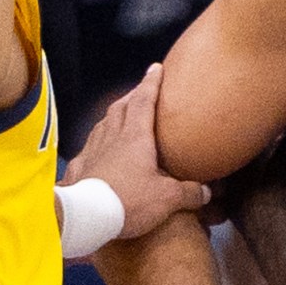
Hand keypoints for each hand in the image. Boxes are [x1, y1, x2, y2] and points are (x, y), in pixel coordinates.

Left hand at [66, 63, 207, 238]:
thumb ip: (188, 193)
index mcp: (135, 137)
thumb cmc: (127, 202)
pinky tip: (95, 152)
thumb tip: (206, 192)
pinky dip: (95, 145)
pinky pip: (87, 150)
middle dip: (132, 96)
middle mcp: (111, 137)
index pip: (144, 101)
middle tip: (140, 92)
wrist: (85, 216)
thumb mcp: (167, 199)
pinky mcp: (79, 169)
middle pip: (120, 108)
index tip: (156, 68)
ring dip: (112, 117)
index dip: (151, 83)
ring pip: (102, 125)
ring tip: (119, 117)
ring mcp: (91, 151)